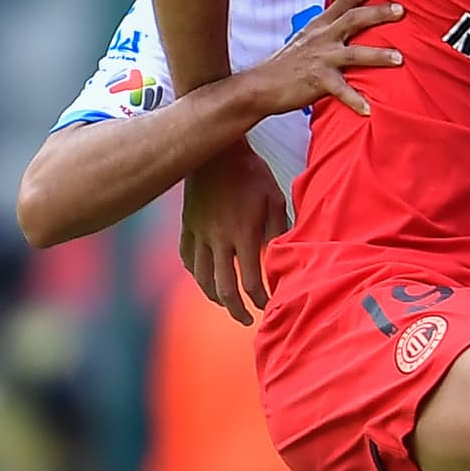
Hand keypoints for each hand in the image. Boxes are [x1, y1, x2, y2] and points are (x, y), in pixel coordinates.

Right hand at [181, 141, 287, 324]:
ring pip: (201, 277)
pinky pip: (186, 257)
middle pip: (223, 288)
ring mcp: (199, 233)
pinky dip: (194, 273)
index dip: (260, 299)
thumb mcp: (274, 198)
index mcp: (242, 234)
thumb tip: (283, 260)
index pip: (250, 281)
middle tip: (247, 320)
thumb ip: (278, 231)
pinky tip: (203, 278)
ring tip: (226, 304)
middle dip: (236, 309)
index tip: (269, 306)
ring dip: (214, 297)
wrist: (215, 149)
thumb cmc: (251, 172)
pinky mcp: (187, 225)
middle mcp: (218, 239)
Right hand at [237, 0, 403, 119]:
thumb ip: (327, 33)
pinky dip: (355, 100)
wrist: (261, 85)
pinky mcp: (317, 81)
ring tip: (399, 58)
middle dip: (378, 13)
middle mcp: (322, 38)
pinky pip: (341, 91)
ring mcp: (320, 59)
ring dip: (378, 55)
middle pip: (354, 19)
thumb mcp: (306, 40)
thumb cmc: (285, 65)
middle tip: (401, 9)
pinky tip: (368, 110)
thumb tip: (346, 28)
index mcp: (320, 26)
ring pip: (354, 54)